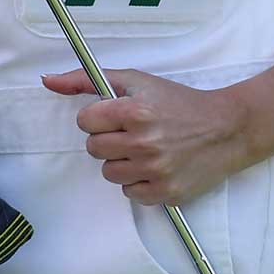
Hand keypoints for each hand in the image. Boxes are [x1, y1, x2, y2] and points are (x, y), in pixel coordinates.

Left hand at [43, 68, 254, 205]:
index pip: (85, 121)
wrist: (226, 128)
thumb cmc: (178, 102)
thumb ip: (86, 80)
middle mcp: (145, 143)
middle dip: (107, 139)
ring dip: (121, 162)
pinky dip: (137, 182)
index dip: (97, 117)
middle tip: (130, 132)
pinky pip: (130, 194)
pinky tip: (154, 166)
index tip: (115, 115)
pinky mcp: (168, 193)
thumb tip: (46, 80)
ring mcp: (157, 171)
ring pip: (109, 173)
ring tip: (143, 149)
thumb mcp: (135, 80)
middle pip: (94, 149)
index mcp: (135, 111)